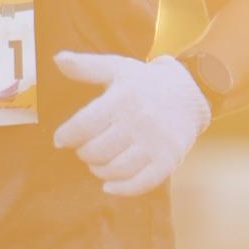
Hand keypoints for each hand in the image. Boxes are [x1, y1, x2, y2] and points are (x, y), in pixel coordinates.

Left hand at [54, 52, 209, 197]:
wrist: (191, 93)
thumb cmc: (145, 83)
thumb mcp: (117, 67)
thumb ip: (86, 67)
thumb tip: (57, 59)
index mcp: (123, 98)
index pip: (84, 125)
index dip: (66, 136)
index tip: (61, 140)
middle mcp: (140, 121)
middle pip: (96, 151)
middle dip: (83, 153)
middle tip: (85, 150)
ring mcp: (156, 143)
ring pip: (115, 169)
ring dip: (99, 171)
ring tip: (97, 164)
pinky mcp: (168, 160)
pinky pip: (141, 183)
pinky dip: (121, 189)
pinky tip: (109, 186)